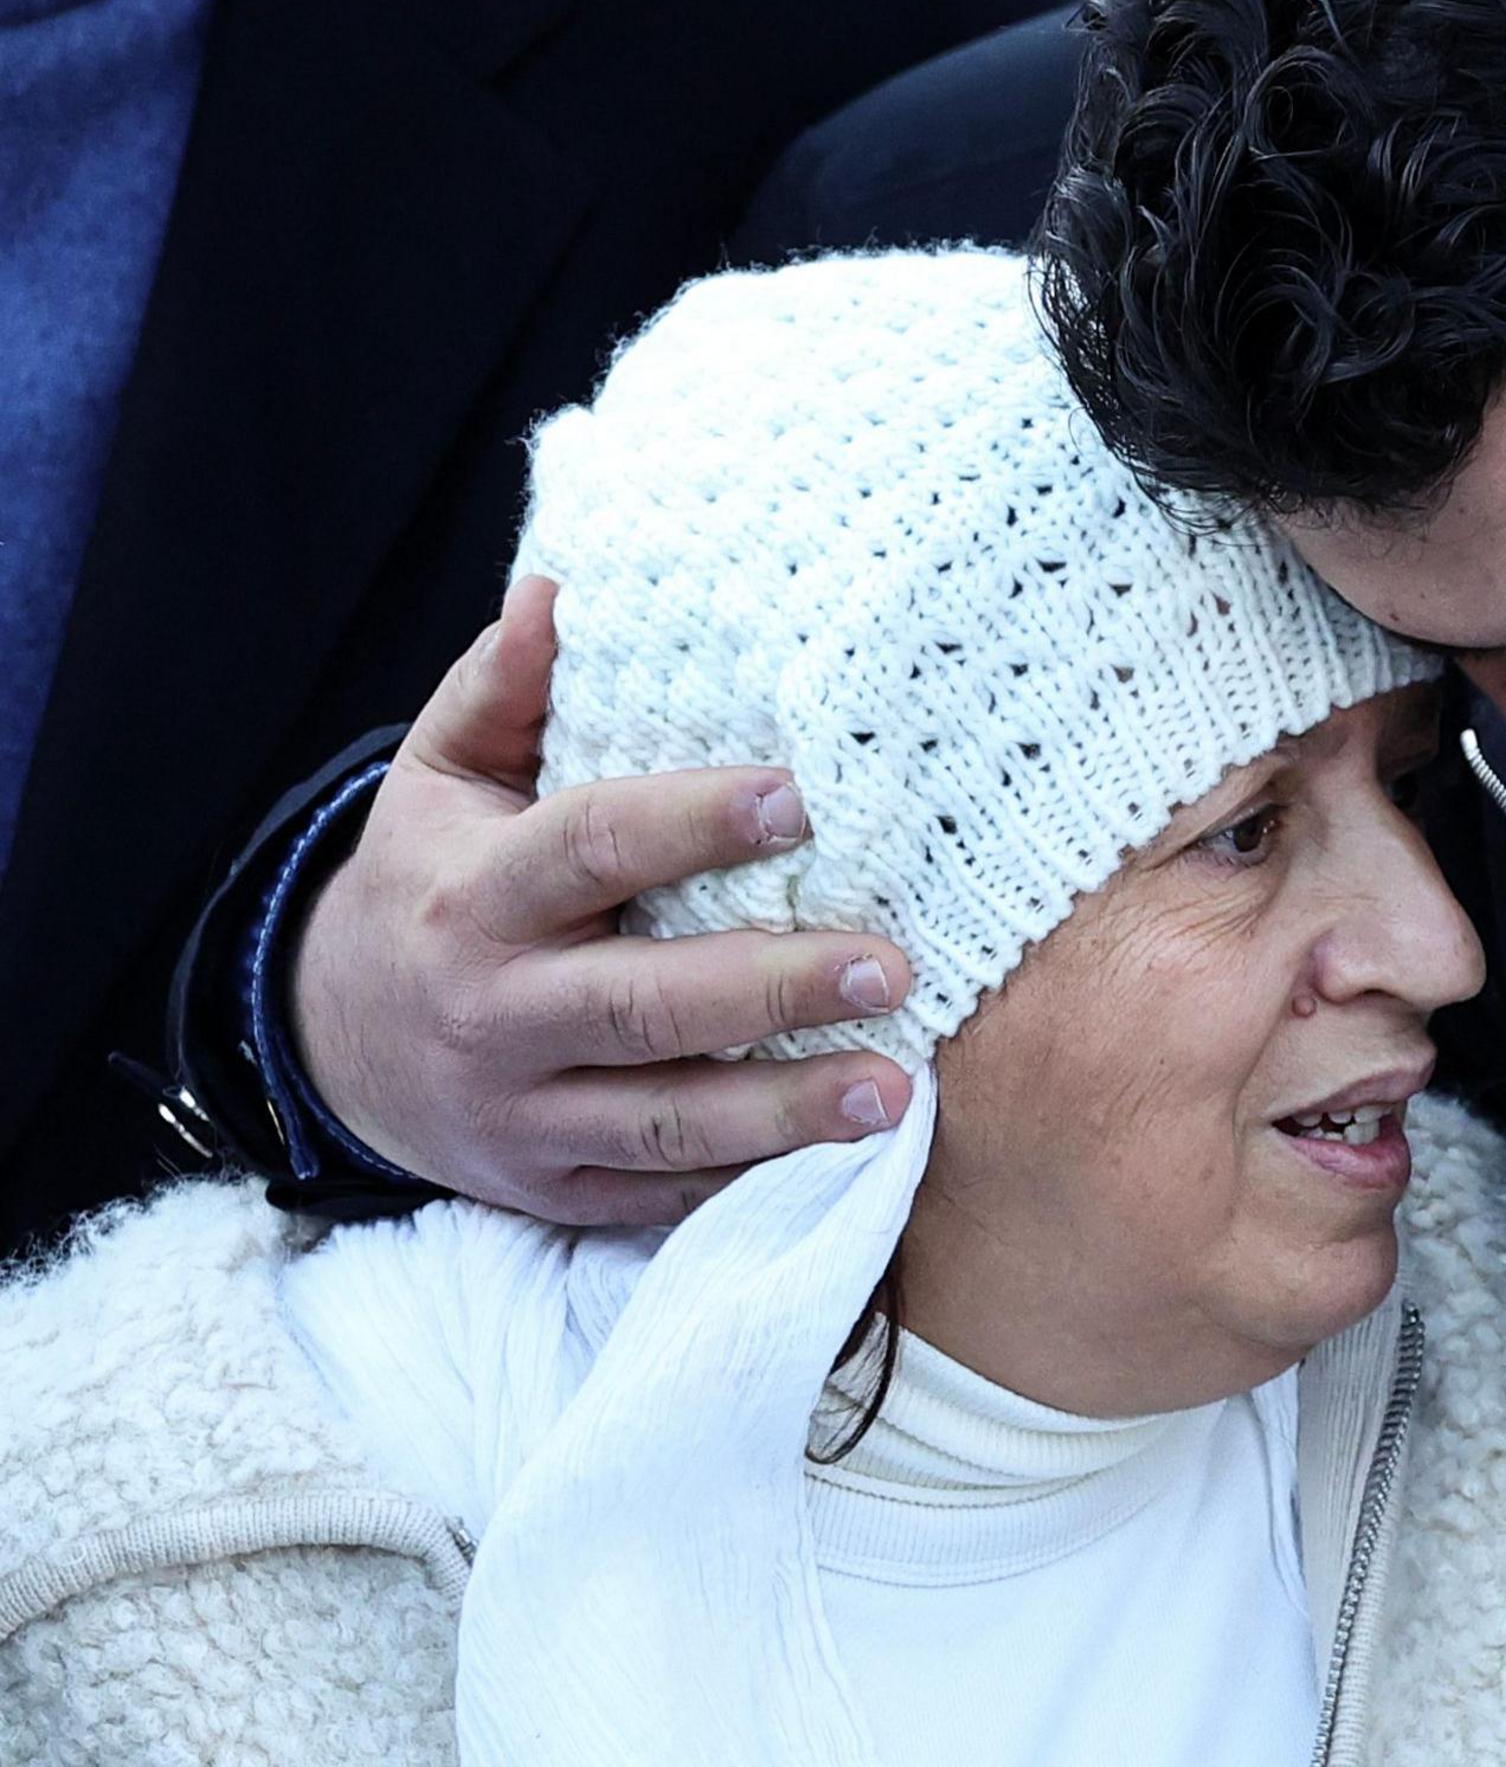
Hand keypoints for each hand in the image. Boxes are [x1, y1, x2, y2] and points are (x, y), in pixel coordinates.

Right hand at [293, 578, 914, 1225]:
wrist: (336, 1044)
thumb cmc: (432, 880)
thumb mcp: (443, 779)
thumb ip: (505, 689)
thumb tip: (565, 586)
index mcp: (475, 899)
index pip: (590, 849)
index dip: (692, 823)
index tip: (800, 799)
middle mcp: (496, 1013)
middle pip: (641, 1004)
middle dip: (771, 990)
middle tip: (889, 966)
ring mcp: (525, 1116)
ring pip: (664, 1123)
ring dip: (784, 1113)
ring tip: (895, 1090)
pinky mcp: (557, 1191)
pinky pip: (663, 1192)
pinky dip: (753, 1181)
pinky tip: (846, 1158)